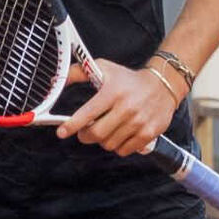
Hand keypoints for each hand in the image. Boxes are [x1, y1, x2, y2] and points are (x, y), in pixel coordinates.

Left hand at [54, 58, 178, 156]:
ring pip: (109, 144)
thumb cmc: (128, 79)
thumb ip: (78, 72)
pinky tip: (118, 135)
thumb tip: (56, 80)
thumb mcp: (103, 68)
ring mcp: (139, 122)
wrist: (162, 85)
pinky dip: (117, 146)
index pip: (88, 113)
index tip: (61, 132)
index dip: (72, 125)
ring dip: (102, 141)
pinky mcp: (149, 133)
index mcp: (112, 92)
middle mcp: (126, 108)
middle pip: (97, 134)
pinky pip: (125, 150)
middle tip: (84, 132)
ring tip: (104, 130)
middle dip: (85, 136)